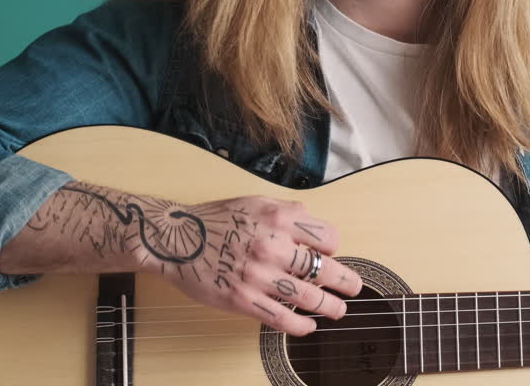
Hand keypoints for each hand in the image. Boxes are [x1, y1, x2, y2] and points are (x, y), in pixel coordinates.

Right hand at [135, 194, 363, 335]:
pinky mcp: (242, 300)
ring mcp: (258, 275)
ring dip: (330, 306)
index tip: (328, 253)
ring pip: (307, 297)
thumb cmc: (217, 219)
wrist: (175, 239)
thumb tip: (316, 228)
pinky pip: (280, 318)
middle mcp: (272, 246)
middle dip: (346, 281)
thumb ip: (289, 213)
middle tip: (355, 287)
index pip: (327, 237)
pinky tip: (309, 326)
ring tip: (339, 310)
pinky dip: (300, 326)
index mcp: (279, 218)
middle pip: (324, 268)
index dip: (332, 246)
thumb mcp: (258, 202)